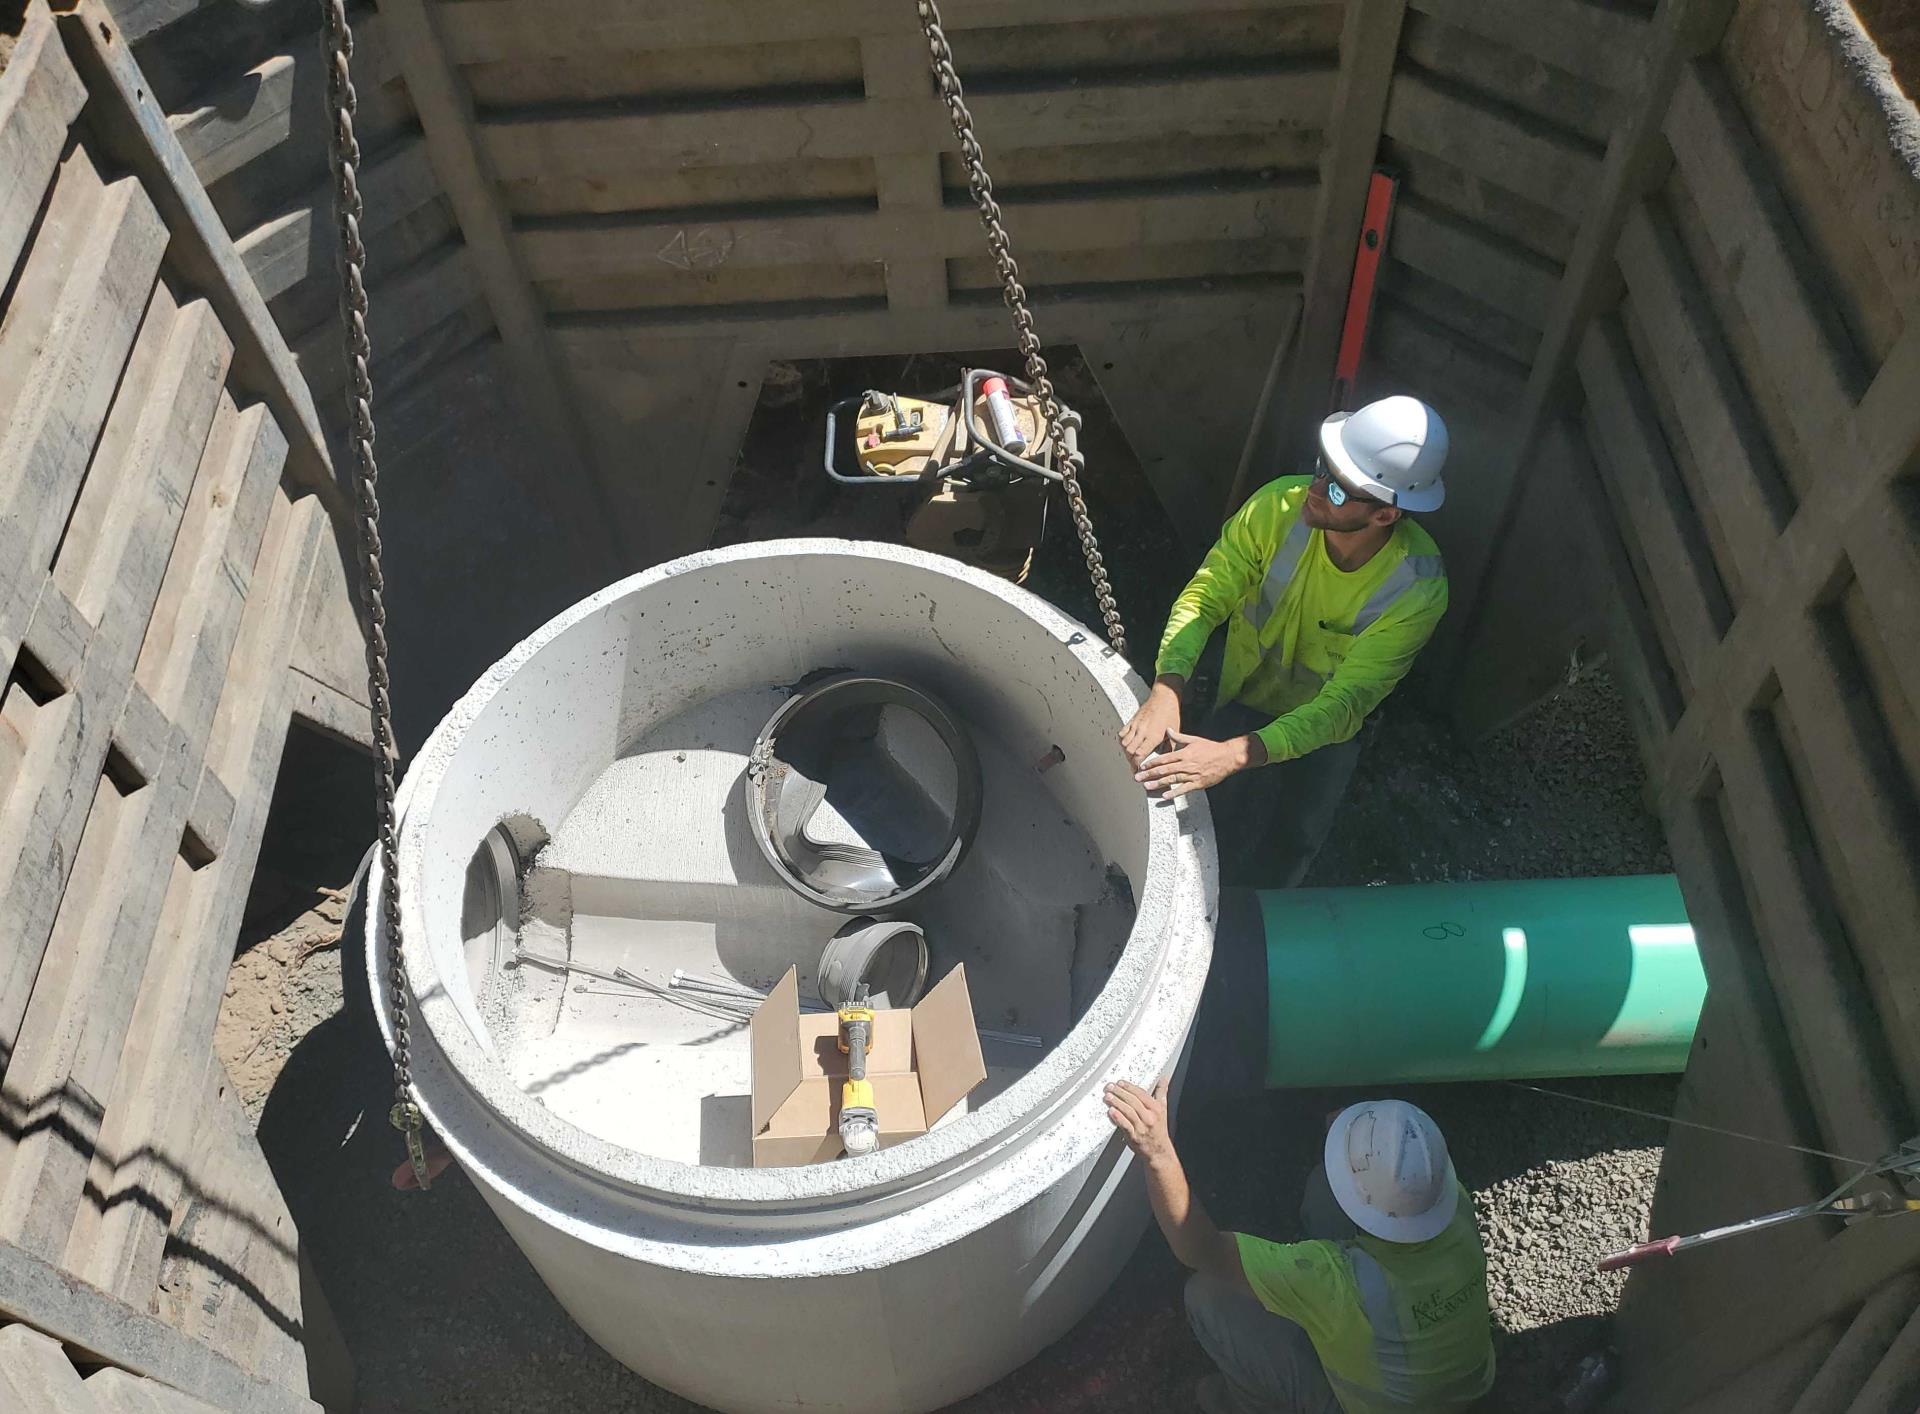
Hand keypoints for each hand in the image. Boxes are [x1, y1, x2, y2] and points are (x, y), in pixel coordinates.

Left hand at [1105, 1077, 1174, 1164]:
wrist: (1159, 1151)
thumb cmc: (1159, 1129)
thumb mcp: (1163, 1109)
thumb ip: (1161, 1092)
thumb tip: (1164, 1079)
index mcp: (1156, 1109)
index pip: (1141, 1094)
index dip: (1129, 1087)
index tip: (1120, 1082)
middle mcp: (1149, 1117)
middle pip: (1133, 1101)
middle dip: (1120, 1092)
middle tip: (1110, 1087)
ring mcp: (1141, 1127)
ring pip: (1128, 1111)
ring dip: (1117, 1102)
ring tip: (1108, 1096)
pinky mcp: (1134, 1136)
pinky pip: (1125, 1125)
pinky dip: (1118, 1118)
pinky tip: (1111, 1111)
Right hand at [1120, 681, 1182, 767]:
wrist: (1165, 698)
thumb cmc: (1170, 714)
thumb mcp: (1173, 733)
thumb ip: (1167, 747)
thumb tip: (1164, 760)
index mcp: (1153, 736)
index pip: (1139, 754)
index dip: (1137, 765)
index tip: (1138, 770)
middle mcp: (1142, 731)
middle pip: (1129, 751)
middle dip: (1130, 761)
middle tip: (1134, 766)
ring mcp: (1136, 725)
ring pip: (1124, 743)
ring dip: (1126, 752)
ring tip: (1131, 757)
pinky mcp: (1132, 720)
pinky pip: (1122, 733)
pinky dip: (1123, 741)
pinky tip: (1128, 744)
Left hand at [1133, 730, 1262, 796]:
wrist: (1228, 757)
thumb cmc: (1211, 748)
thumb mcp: (1194, 739)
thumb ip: (1179, 736)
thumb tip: (1168, 729)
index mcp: (1184, 753)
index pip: (1164, 758)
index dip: (1152, 762)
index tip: (1142, 766)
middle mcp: (1186, 764)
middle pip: (1165, 770)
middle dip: (1150, 774)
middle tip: (1137, 777)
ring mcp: (1192, 775)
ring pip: (1172, 779)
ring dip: (1158, 783)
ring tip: (1146, 786)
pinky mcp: (1198, 783)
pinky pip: (1184, 789)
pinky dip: (1174, 793)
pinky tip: (1165, 796)